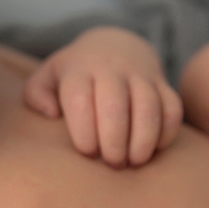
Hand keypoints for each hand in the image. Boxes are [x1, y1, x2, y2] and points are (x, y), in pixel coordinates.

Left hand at [24, 27, 182, 167]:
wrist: (114, 44)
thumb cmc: (76, 72)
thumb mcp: (49, 75)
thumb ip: (36, 94)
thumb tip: (50, 113)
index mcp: (79, 69)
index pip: (79, 97)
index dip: (83, 129)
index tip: (86, 151)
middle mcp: (110, 69)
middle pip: (114, 104)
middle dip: (113, 140)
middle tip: (111, 163)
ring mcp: (140, 75)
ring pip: (148, 106)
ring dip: (142, 140)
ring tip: (133, 161)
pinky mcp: (163, 83)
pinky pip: (172, 108)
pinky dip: (166, 132)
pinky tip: (153, 149)